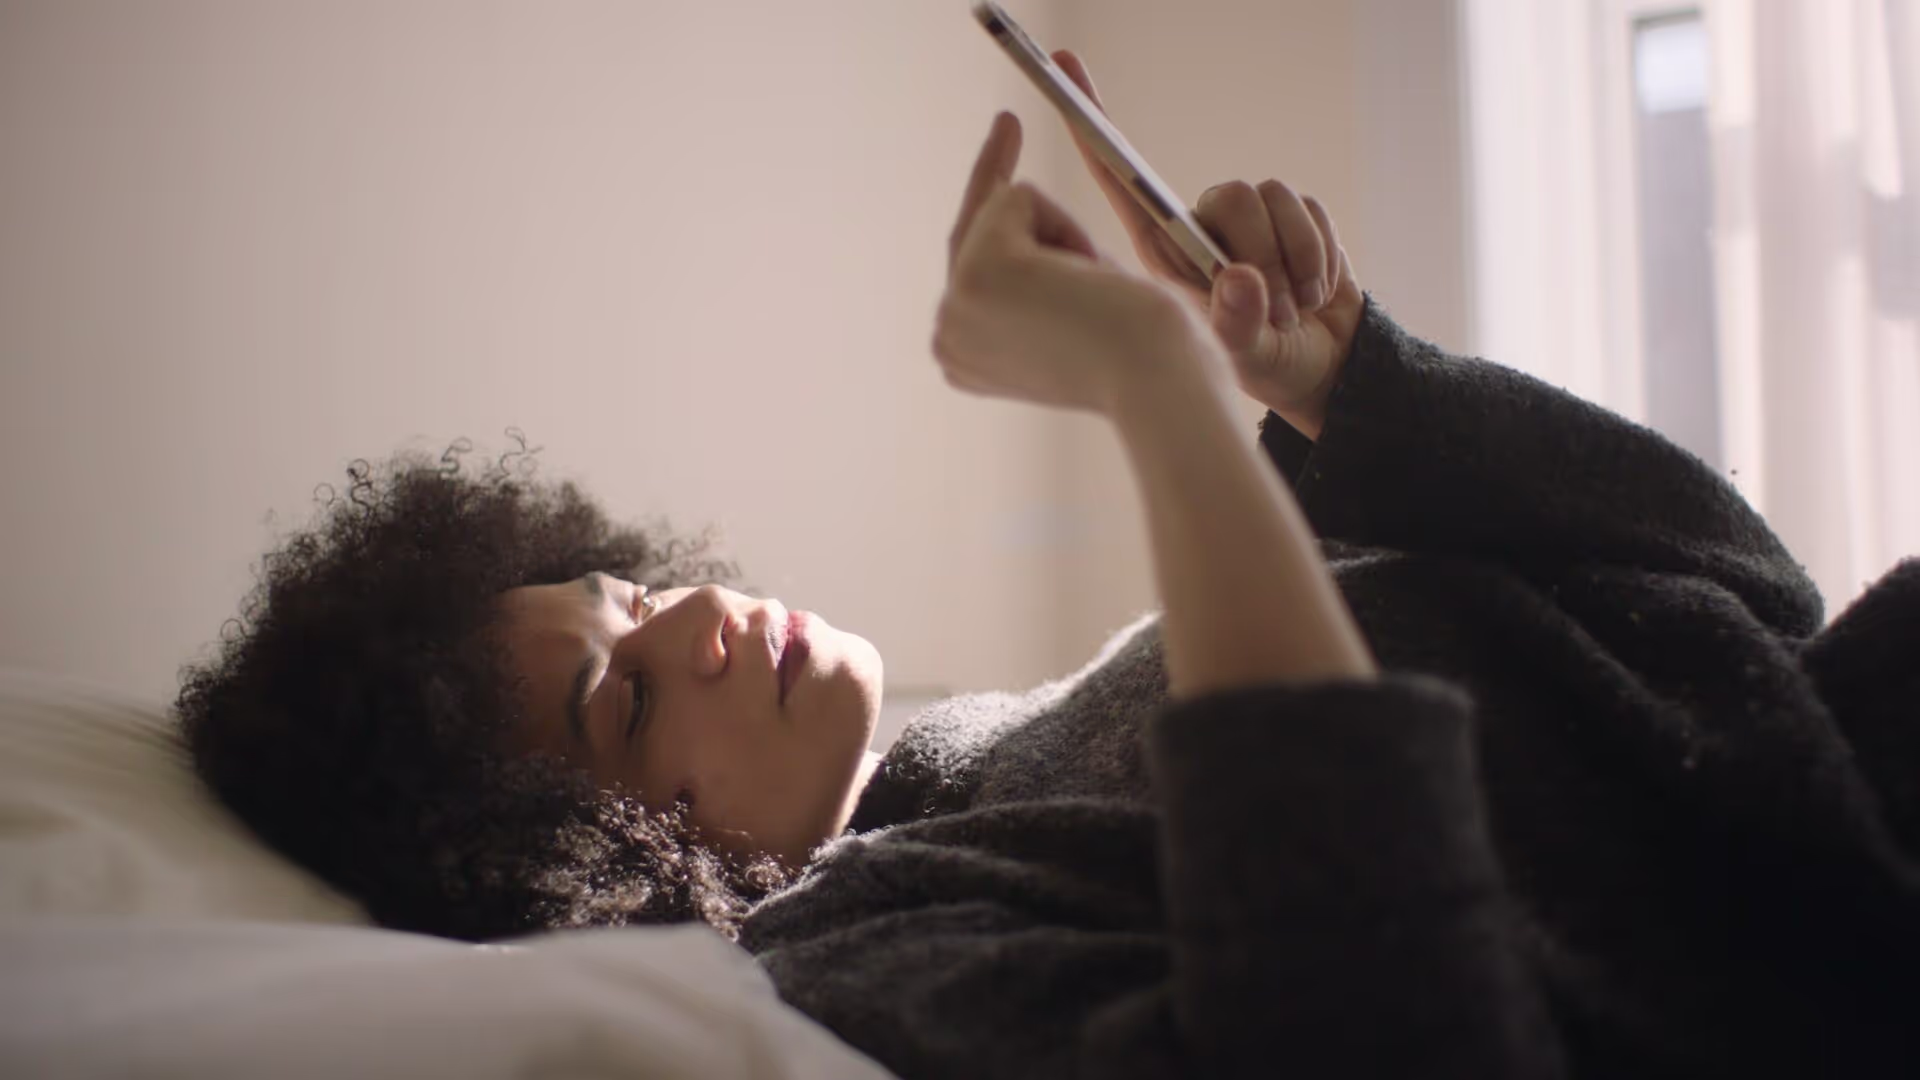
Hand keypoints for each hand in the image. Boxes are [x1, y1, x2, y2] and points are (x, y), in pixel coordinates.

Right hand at [933, 112, 1229, 418]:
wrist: (1158, 383)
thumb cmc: (1144, 362)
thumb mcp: (1080, 327)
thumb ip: (1046, 292)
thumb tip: (1032, 236)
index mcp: (965, 360)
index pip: (967, 274)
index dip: (985, 223)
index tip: (994, 170)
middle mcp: (946, 339)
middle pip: (968, 237)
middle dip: (991, 175)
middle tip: (1008, 121)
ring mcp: (954, 306)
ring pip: (1000, 214)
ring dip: (1064, 234)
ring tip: (1099, 290)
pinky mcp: (978, 271)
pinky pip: (1018, 197)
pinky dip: (1066, 227)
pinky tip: (1090, 278)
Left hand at [1053, 50, 1363, 437]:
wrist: (1319, 369)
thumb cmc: (1260, 364)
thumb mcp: (1240, 357)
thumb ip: (1237, 324)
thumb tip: (1242, 278)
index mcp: (1163, 250)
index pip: (1120, 177)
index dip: (1091, 122)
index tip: (1063, 64)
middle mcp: (1201, 224)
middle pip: (1227, 194)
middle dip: (1261, 253)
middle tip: (1275, 309)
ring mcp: (1249, 217)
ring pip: (1274, 198)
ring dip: (1296, 261)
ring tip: (1294, 310)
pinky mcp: (1297, 213)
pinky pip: (1312, 210)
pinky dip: (1322, 257)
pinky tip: (1316, 295)